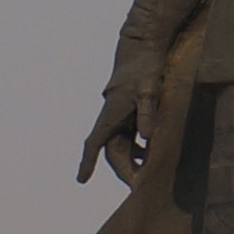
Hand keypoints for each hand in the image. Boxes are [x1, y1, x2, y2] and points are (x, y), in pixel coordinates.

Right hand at [77, 59, 156, 185]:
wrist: (143, 45)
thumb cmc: (145, 67)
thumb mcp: (149, 90)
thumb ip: (148, 113)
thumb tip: (146, 137)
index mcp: (111, 113)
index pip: (94, 142)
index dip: (88, 161)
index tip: (82, 179)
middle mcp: (112, 116)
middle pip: (112, 150)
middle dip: (123, 169)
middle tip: (138, 187)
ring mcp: (120, 114)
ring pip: (122, 144)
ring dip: (132, 159)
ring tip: (148, 174)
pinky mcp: (130, 110)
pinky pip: (130, 135)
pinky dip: (139, 146)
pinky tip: (151, 153)